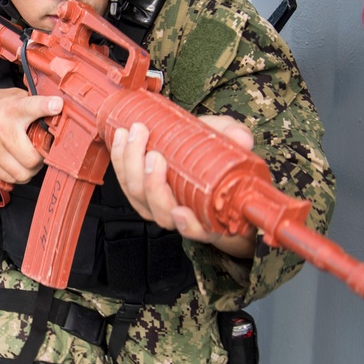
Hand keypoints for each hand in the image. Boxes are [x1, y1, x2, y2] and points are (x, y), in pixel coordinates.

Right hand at [0, 85, 63, 184]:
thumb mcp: (18, 96)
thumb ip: (38, 104)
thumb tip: (62, 111)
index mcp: (13, 108)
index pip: (32, 107)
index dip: (47, 106)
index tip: (58, 106)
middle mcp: (0, 128)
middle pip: (32, 158)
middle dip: (42, 158)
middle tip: (42, 151)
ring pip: (22, 173)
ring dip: (31, 170)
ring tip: (30, 158)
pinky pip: (10, 179)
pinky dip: (18, 174)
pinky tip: (18, 163)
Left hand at [109, 115, 257, 257]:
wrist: (196, 152)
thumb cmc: (215, 160)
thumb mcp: (230, 146)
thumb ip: (237, 140)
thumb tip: (243, 139)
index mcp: (207, 214)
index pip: (197, 230)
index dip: (187, 225)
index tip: (181, 210)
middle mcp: (178, 216)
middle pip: (159, 209)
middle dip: (151, 182)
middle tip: (154, 152)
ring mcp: (154, 205)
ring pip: (137, 194)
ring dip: (131, 164)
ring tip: (136, 134)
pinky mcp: (137, 191)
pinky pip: (123, 181)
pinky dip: (120, 159)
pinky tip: (121, 137)